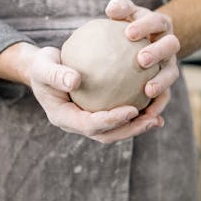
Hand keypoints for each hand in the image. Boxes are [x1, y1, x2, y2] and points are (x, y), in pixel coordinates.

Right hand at [28, 46, 163, 143]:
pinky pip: (120, 116)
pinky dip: (137, 113)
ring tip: (157, 118)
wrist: (44, 69)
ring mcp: (88, 120)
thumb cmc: (42, 65)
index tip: (131, 110)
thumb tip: (75, 81)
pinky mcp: (98, 112)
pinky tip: (154, 102)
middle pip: (107, 135)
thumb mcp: (43, 66)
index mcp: (64, 118)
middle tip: (152, 120)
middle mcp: (78, 123)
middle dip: (130, 130)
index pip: (90, 125)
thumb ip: (56, 74)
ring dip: (137, 126)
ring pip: (116, 130)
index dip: (111, 121)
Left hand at [105, 0, 180, 125]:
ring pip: (172, 73)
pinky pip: (165, 96)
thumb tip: (111, 9)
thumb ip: (120, 8)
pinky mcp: (167, 83)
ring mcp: (170, 64)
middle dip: (158, 53)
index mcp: (160, 25)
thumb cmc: (131, 25)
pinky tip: (147, 115)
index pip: (156, 21)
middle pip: (171, 46)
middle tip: (141, 60)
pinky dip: (158, 105)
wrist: (150, 40)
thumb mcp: (127, 12)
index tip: (129, 33)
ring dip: (162, 81)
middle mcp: (169, 44)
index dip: (146, 26)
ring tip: (148, 90)